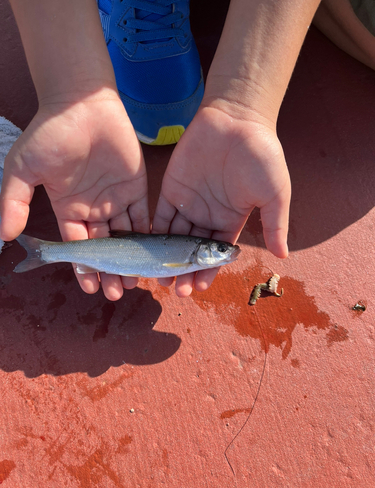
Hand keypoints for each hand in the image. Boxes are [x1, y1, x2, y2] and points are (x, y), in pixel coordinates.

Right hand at [0, 90, 148, 300]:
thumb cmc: (51, 133)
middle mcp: (92, 208)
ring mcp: (115, 199)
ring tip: (134, 281)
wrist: (81, 102)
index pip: (77, 247)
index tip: (90, 288)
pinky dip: (147, 236)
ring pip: (125, 238)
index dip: (83, 268)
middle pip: (104, 248)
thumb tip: (6, 236)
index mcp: (67, 208)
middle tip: (117, 293)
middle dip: (109, 271)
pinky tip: (151, 255)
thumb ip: (14, 202)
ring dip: (130, 259)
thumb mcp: (24, 169)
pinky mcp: (136, 187)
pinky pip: (142, 216)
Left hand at [153, 105, 290, 296]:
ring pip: (174, 239)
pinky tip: (146, 251)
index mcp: (231, 220)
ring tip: (158, 277)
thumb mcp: (274, 193)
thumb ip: (274, 225)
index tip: (199, 288)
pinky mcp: (171, 189)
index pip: (216, 254)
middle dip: (184, 270)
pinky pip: (160, 217)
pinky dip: (152, 234)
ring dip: (166, 258)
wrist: (236, 117)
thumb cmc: (261, 154)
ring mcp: (188, 203)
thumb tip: (282, 257)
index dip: (208, 271)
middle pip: (192, 251)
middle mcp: (208, 216)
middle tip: (176, 289)